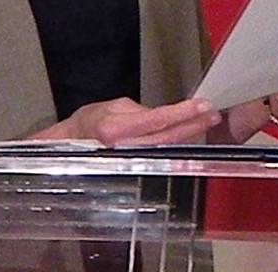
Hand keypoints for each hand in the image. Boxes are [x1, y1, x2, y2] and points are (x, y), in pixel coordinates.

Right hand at [33, 97, 220, 145]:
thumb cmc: (86, 126)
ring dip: (188, 136)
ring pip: (164, 150)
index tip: (202, 105)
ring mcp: (126, 163)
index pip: (156, 120)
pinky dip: (175, 147)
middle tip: (211, 115)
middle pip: (165, 138)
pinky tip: (188, 138)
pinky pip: (157, 158)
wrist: (65, 148)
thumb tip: (164, 115)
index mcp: (113, 129)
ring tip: (206, 123)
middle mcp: (120, 149)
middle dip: (192, 126)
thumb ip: (140, 111)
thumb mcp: (112, 108)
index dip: (182, 113)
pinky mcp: (130, 171)